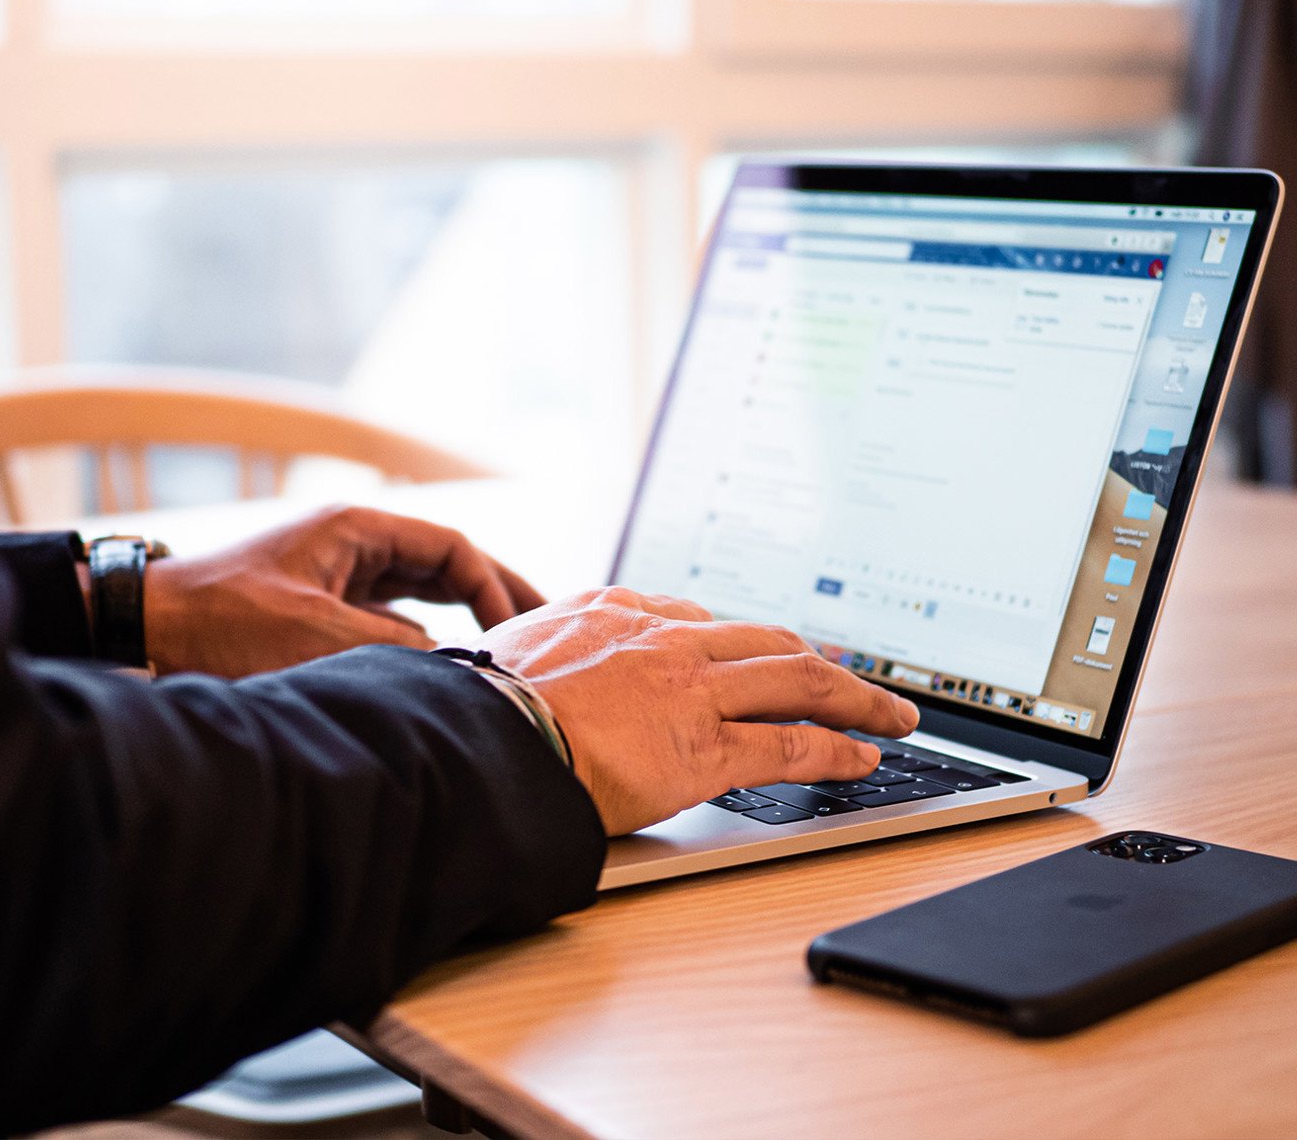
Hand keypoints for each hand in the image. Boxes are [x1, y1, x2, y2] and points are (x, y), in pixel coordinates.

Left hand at [143, 506, 543, 676]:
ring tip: (509, 645)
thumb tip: (455, 668)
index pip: (450, 547)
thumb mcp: (316, 636)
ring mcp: (337, 576)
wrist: (141, 632)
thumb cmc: (220, 623)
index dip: (491, 586)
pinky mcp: (320, 610)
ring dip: (464, 616)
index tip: (512, 633)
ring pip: (421, 591)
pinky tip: (447, 664)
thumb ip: (394, 649)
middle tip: (545, 624)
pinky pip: (392, 618)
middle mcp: (352, 545)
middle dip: (494, 593)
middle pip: (445, 563)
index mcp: (355, 529)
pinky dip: (427, 637)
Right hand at [475, 587, 919, 835]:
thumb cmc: (479, 705)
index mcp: (615, 610)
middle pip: (767, 638)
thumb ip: (546, 649)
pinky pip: (790, 742)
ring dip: (854, 694)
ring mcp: (690, 690)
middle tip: (853, 675)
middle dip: (820, 657)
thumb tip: (537, 665)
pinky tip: (863, 757)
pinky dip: (837, 748)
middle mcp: (664, 638)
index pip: (702, 620)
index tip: (763, 656)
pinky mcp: (704, 747)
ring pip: (797, 678)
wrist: (476, 739)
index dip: (745, 643)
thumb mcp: (513, 649)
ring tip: (891, 712)